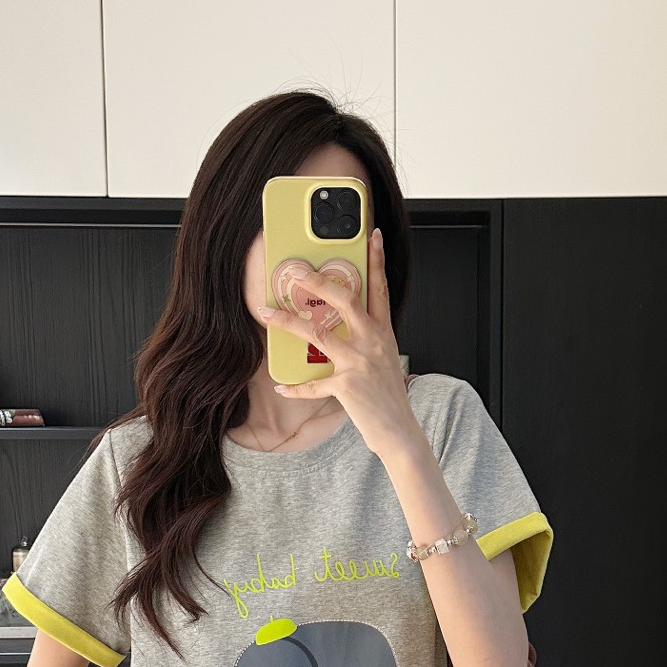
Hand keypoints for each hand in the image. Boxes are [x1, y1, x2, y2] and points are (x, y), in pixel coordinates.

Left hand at [256, 228, 421, 462]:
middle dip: (317, 282)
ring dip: (286, 322)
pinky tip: (282, 385)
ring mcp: (359, 362)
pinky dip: (295, 386)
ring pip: (316, 334)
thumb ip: (366, 339)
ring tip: (266, 313)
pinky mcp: (347, 385)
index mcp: (383, 332)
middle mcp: (373, 341)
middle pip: (344, 300)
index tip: (372, 236)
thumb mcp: (384, 359)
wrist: (399, 431)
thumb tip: (339, 327)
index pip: (380, 288)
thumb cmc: (388, 396)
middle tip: (296, 270)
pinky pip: (313, 384)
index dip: (376, 260)